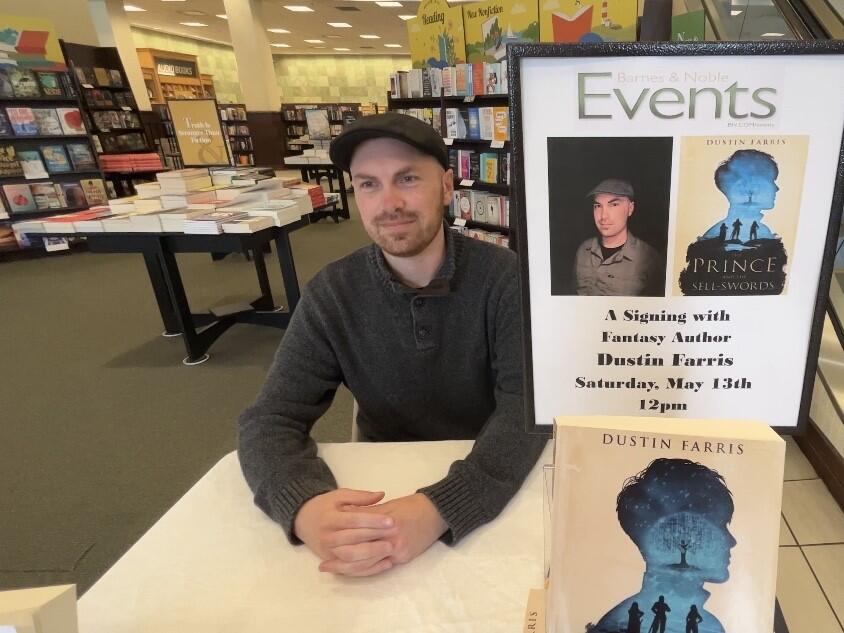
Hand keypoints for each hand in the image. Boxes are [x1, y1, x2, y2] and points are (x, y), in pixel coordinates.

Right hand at [294, 488, 395, 576]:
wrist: (303, 520)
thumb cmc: (325, 506)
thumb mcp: (340, 496)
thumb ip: (360, 497)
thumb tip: (381, 495)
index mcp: (330, 518)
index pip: (353, 521)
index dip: (373, 521)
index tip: (391, 520)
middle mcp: (328, 537)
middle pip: (353, 540)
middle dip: (375, 538)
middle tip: (395, 535)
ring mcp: (329, 552)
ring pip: (352, 558)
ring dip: (373, 556)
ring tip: (391, 550)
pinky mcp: (333, 562)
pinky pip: (352, 569)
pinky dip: (369, 569)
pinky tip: (386, 563)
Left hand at [330, 493, 446, 567]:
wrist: (436, 512)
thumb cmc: (411, 505)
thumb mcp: (387, 505)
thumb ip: (365, 512)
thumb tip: (343, 516)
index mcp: (384, 521)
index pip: (357, 533)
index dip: (339, 539)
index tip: (323, 543)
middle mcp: (391, 538)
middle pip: (360, 553)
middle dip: (340, 561)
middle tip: (323, 566)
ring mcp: (398, 550)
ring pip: (368, 565)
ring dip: (349, 569)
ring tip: (333, 571)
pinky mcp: (404, 558)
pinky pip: (380, 567)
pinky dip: (366, 570)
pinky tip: (355, 571)